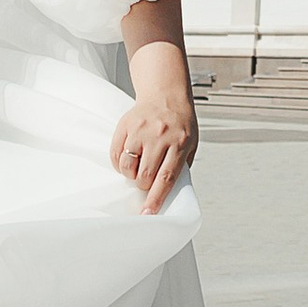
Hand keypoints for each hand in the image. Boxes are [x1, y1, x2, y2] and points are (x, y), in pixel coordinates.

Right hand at [112, 22, 197, 214]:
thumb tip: (170, 193)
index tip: (148, 213)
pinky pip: (115, 154)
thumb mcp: (192, 143)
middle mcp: (160, 137)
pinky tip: (128, 158)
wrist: (166, 93)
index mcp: (179, 143)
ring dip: (131, 174)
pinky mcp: (126, 125)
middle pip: (145, 175)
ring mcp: (141, 130)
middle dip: (144, 185)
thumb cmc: (180, 122)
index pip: (166, 177)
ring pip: (128, 166)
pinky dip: (119, 162)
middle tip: (147, 180)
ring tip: (138, 167)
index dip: (157, 198)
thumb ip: (182, 166)